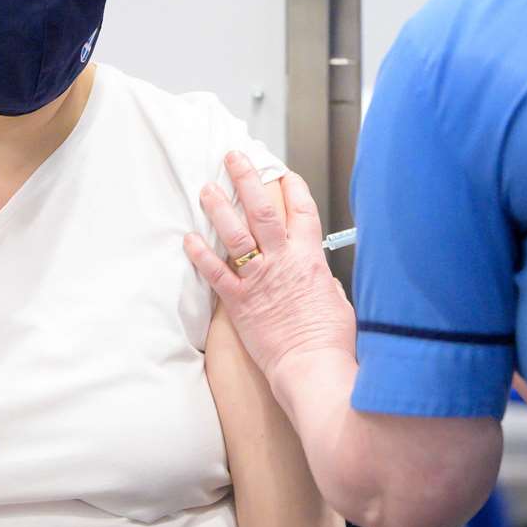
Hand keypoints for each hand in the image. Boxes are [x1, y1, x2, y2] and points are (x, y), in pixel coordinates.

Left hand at [184, 154, 355, 381]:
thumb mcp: (337, 300)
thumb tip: (318, 278)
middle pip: (263, 210)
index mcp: (310, 258)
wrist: (312, 366)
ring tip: (207, 188)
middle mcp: (283, 261)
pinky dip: (200, 255)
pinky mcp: (239, 302)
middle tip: (233, 159)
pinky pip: (215, 273)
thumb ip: (323, 282)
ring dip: (219, 208)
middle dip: (247, 180)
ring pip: (236, 234)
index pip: (302, 211)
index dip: (292, 188)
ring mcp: (259, 279)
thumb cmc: (330, 339)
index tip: (282, 173)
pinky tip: (188, 239)